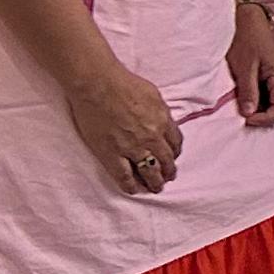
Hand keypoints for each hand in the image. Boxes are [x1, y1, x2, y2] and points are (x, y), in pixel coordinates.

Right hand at [67, 61, 184, 193]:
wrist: (98, 84)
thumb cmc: (124, 83)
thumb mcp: (153, 95)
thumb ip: (160, 111)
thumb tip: (163, 121)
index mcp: (163, 121)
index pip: (175, 143)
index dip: (175, 152)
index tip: (173, 157)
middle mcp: (151, 137)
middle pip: (166, 160)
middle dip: (168, 171)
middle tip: (168, 177)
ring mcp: (132, 148)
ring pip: (149, 172)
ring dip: (154, 182)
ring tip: (155, 188)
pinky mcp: (111, 154)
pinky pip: (124, 176)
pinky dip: (130, 185)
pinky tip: (134, 190)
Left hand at [228, 0, 273, 127]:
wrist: (249, 22)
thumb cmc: (246, 40)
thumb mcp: (244, 66)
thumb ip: (248, 91)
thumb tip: (249, 114)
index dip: (265, 119)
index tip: (246, 118)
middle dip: (269, 119)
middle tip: (248, 114)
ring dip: (267, 113)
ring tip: (248, 106)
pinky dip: (265, 106)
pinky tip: (251, 100)